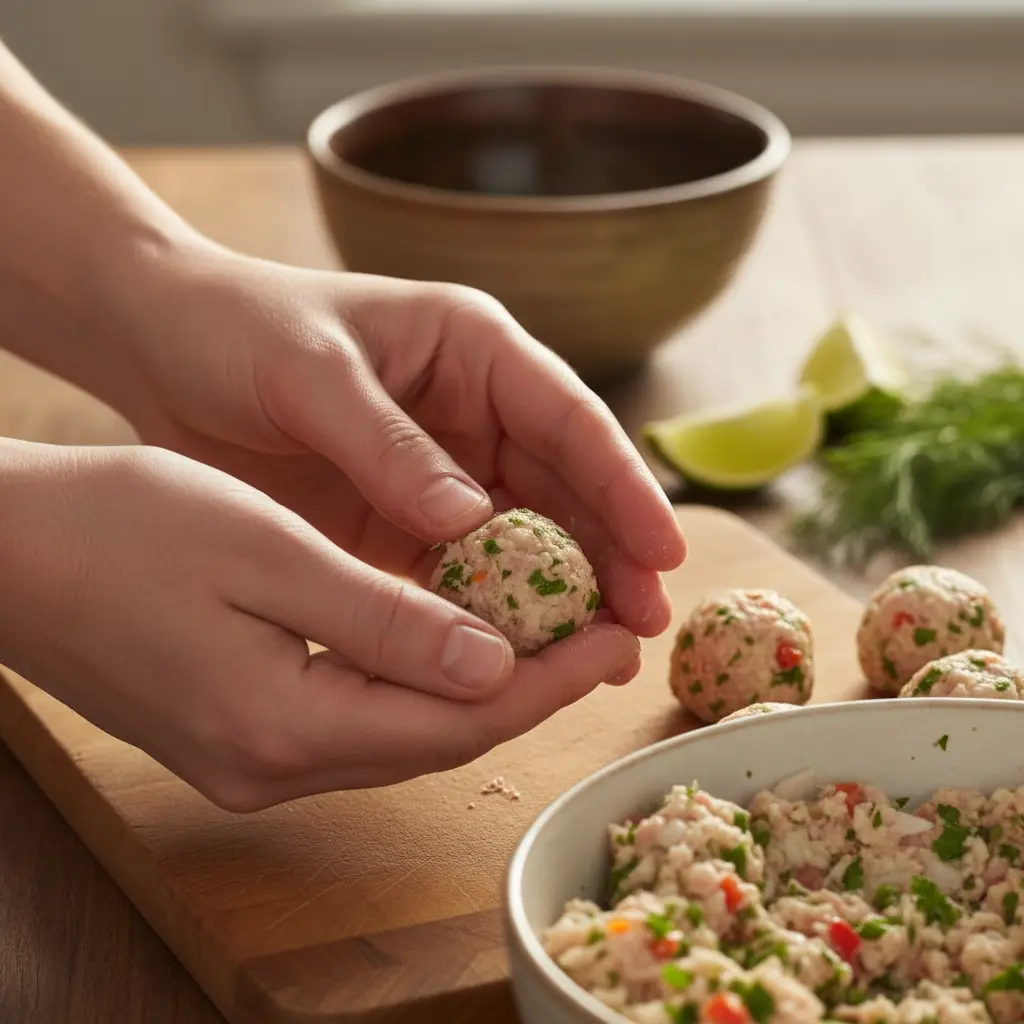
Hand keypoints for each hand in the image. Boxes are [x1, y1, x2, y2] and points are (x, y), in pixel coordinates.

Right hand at [0, 442, 640, 810]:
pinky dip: (421, 678)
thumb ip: (383, 618)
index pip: (458, 719)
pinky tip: (455, 635)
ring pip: (406, 730)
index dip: (549, 678)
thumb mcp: (265, 552)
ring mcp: (251, 760)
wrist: (9, 551)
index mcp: (283, 726)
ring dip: (482, 682)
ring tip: (552, 630)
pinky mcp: (238, 734)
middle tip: (604, 631)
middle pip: (440, 737)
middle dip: (531, 685)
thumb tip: (495, 663)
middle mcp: (273, 766)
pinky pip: (362, 715)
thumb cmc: (123, 527)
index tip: (617, 633)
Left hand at [112, 244, 686, 642]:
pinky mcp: (404, 521)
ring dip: (564, 595)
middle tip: (644, 626)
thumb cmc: (237, 329)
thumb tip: (470, 520)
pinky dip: (491, 613)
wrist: (163, 348)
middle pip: (566, 488)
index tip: (663, 553)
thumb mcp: (310, 372)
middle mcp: (473, 410)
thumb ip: (386, 443)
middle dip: (611, 556)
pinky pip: (464, 572)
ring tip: (605, 656)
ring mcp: (443, 471)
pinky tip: (515, 657)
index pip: (569, 419)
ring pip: (527, 538)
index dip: (623, 487)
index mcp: (472, 348)